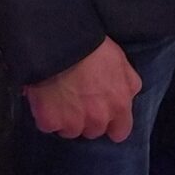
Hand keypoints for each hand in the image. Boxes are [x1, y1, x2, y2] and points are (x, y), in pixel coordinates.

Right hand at [23, 37, 141, 140]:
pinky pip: (47, 125)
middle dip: (87, 119)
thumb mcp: (120, 61)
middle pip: (93, 131)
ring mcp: (73, 123)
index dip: (111, 125)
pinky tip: (45, 98)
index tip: (103, 115)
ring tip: (59, 96)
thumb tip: (127, 96)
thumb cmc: (91, 47)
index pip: (120, 132)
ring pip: (70, 131)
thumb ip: (128, 84)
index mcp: (118, 105)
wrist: (59, 42)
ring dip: (65, 119)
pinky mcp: (50, 121)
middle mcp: (98, 119)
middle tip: (77, 98)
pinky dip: (45, 115)